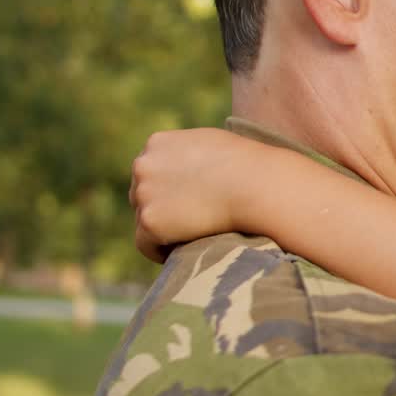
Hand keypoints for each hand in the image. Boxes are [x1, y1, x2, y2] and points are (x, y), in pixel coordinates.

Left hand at [129, 128, 262, 262]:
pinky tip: (182, 252)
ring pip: (144, 219)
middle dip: (161, 207)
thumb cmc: (247, 165)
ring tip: (191, 238)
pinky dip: (160, 251)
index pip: (150, 171)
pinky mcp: (150, 220)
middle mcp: (144, 165)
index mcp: (158, 143)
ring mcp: (144, 193)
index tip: (187, 202)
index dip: (168, 188)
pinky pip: (145, 244)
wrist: (254, 185)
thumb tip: (189, 169)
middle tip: (190, 223)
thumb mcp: (212, 144)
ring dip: (163, 229)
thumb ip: (190, 153)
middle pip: (141, 194)